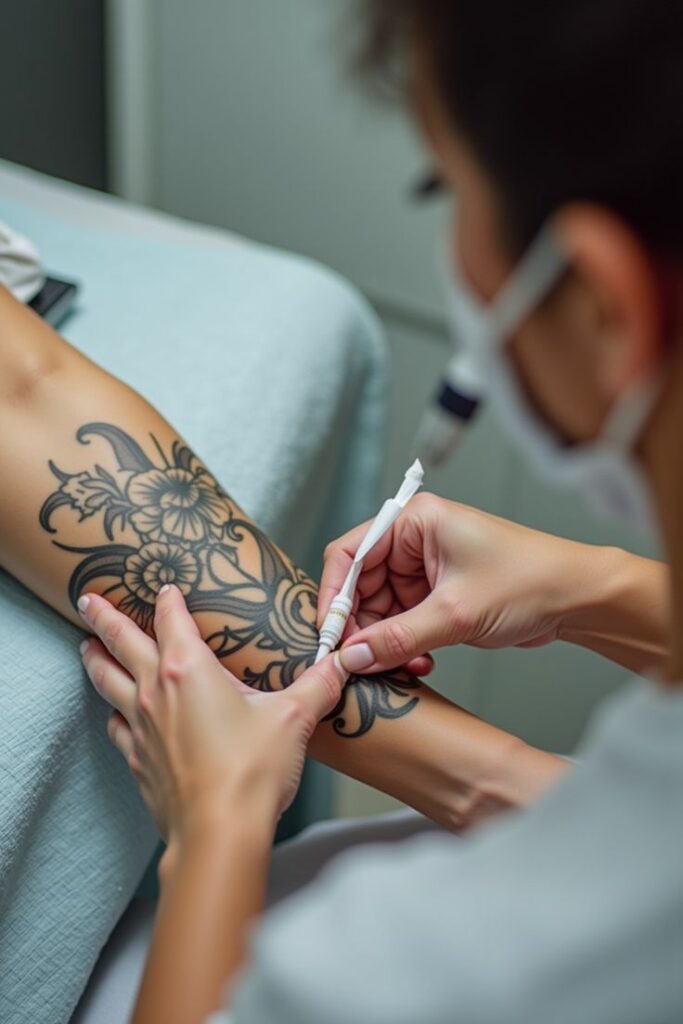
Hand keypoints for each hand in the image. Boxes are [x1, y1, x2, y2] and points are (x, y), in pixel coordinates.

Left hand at [79, 584, 347, 851]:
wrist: (219, 832)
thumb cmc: (252, 770)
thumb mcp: (294, 718)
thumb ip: (318, 684)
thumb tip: (340, 663)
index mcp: (189, 669)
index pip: (170, 618)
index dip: (168, 598)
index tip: (165, 586)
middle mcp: (156, 691)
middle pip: (121, 643)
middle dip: (103, 617)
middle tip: (86, 599)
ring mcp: (141, 727)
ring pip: (107, 682)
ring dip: (96, 660)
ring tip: (86, 647)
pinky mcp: (138, 760)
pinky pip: (117, 727)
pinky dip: (113, 713)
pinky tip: (116, 714)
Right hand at [319, 493, 602, 674]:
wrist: (577, 599)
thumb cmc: (529, 580)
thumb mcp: (455, 613)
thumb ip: (397, 637)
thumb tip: (353, 656)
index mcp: (415, 522)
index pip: (349, 554)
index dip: (334, 596)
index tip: (330, 634)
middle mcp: (416, 541)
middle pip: (361, 585)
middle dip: (362, 627)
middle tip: (362, 662)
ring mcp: (426, 569)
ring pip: (380, 610)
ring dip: (385, 642)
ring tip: (401, 666)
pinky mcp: (437, 595)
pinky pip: (402, 622)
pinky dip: (404, 646)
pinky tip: (418, 664)